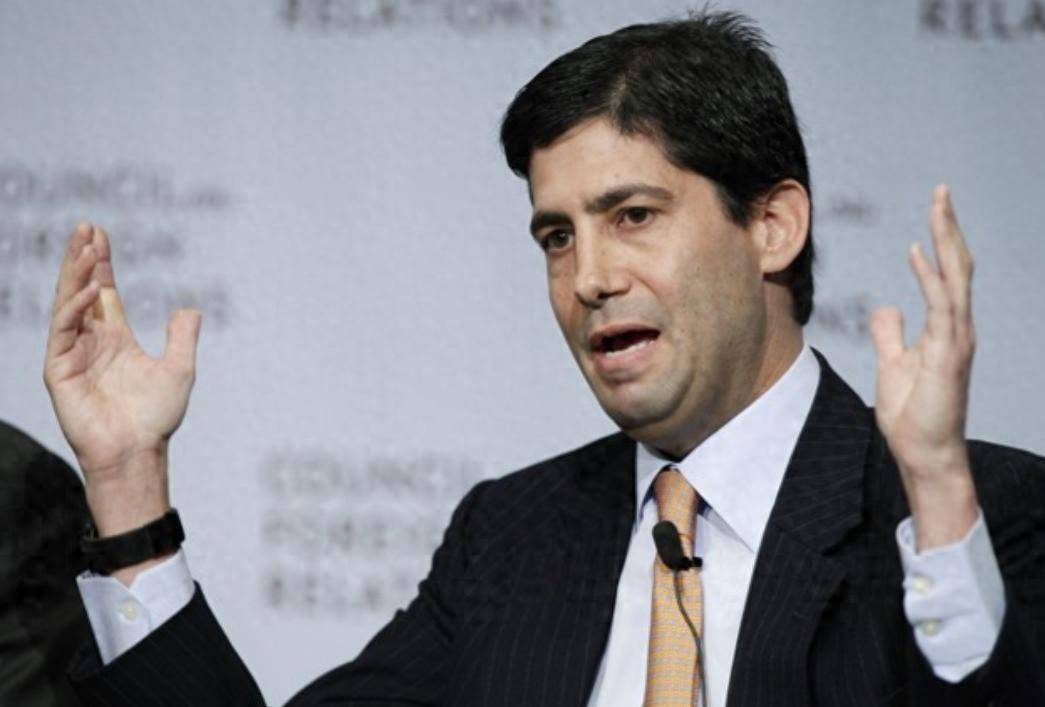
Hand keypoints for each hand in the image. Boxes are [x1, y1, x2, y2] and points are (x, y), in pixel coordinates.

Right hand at [43, 223, 200, 536]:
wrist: (137, 451)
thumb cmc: (156, 417)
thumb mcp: (180, 369)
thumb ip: (182, 337)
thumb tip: (189, 309)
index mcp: (115, 339)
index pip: (104, 292)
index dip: (102, 264)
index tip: (99, 234)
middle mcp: (91, 342)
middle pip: (83, 289)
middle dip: (83, 258)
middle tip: (85, 226)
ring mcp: (72, 354)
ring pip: (69, 303)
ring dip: (77, 274)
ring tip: (87, 246)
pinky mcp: (58, 370)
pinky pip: (64, 330)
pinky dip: (76, 307)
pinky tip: (92, 289)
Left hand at [869, 185, 977, 548]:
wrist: (924, 453)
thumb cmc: (912, 414)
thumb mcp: (892, 364)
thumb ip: (891, 334)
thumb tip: (886, 306)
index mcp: (944, 328)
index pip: (945, 275)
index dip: (940, 241)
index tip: (934, 209)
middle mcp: (956, 327)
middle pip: (956, 267)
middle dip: (949, 227)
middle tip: (941, 191)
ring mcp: (956, 339)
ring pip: (955, 277)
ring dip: (946, 239)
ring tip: (938, 204)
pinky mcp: (948, 354)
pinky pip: (942, 307)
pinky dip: (931, 277)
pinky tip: (918, 251)